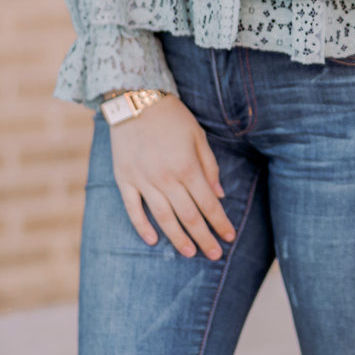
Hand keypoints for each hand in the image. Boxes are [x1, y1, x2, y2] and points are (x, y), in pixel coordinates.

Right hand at [107, 94, 235, 258]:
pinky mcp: (124, 179)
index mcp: (187, 167)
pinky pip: (133, 208)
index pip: (208, 204)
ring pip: (163, 217)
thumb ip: (209, 167)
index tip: (229, 237)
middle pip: (188, 216)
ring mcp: (143, 180)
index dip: (220, 223)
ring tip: (189, 253)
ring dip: (178, 238)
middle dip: (204, 237)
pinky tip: (153, 241)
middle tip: (214, 255)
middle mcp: (166, 178)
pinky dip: (142, 226)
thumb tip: (219, 195)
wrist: (134, 99)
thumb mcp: (198, 136)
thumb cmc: (171, 116)